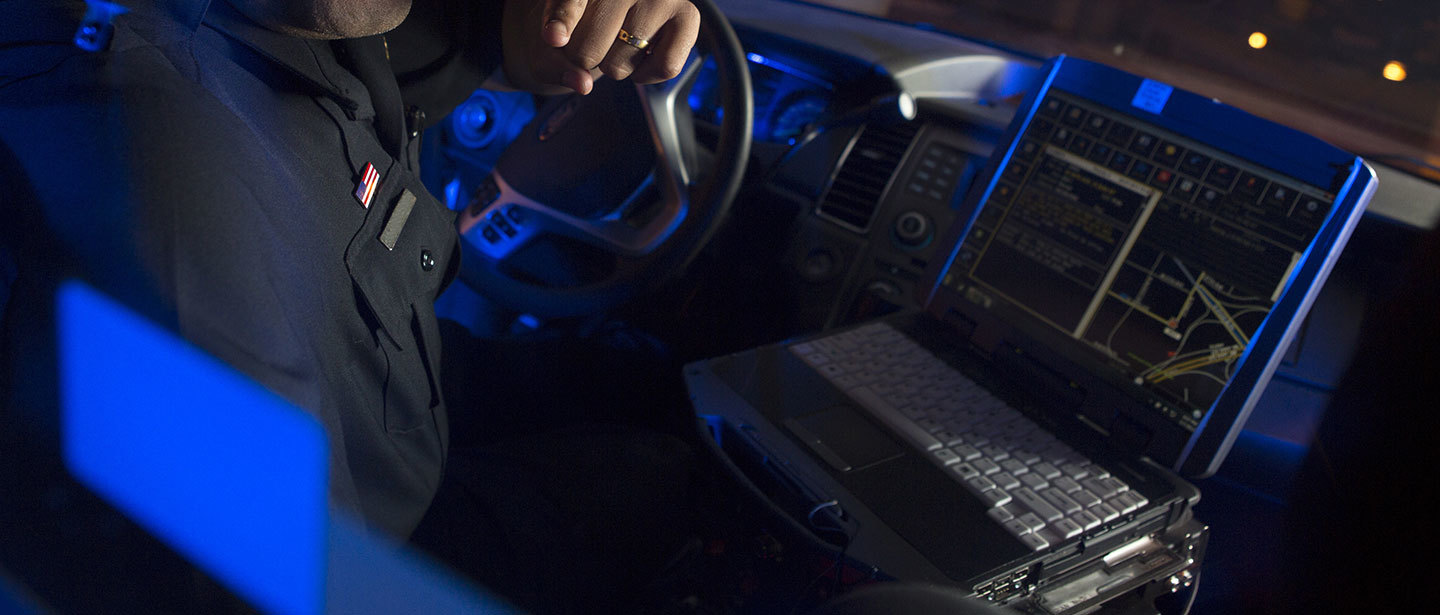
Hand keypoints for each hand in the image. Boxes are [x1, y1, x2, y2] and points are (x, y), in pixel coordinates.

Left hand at [501, 0, 700, 94]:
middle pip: (589, 48)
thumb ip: (556, 66)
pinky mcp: (687, 14)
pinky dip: (647, 75)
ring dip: (614, 67)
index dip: (562, 20)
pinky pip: (665, 66)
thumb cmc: (577, 29)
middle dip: (583, 61)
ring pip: (621, 61)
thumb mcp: (551, 47)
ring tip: (617, 45)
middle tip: (590, 46)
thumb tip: (583, 84)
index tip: (554, 38)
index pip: (571, 1)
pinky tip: (640, 60)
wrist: (607, 19)